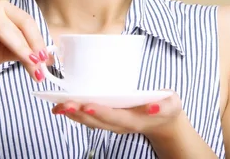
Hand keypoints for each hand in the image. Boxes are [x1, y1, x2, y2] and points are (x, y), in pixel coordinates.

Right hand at [0, 0, 48, 81]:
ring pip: (7, 29)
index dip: (39, 42)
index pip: (30, 25)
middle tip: (40, 64)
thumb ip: (25, 54)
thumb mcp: (7, 54)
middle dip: (33, 46)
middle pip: (22, 25)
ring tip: (31, 62)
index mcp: (10, 13)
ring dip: (21, 47)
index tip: (46, 60)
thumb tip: (46, 60)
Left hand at [51, 91, 182, 136]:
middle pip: (98, 122)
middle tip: (63, 104)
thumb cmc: (166, 107)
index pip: (116, 117)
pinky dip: (76, 114)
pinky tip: (63, 107)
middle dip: (80, 113)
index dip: (101, 112)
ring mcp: (114, 125)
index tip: (86, 105)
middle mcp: (122, 125)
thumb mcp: (172, 104)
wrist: (164, 124)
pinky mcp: (108, 122)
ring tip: (58, 105)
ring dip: (74, 115)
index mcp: (136, 120)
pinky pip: (90, 120)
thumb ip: (164, 105)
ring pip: (91, 123)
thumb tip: (151, 106)